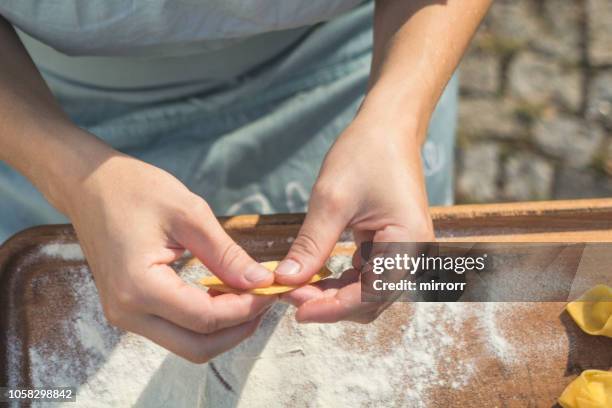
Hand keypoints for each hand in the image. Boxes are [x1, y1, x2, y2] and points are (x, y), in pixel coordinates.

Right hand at [64, 149, 276, 361]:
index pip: (206, 319)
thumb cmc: (136, 190)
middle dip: (238, 328)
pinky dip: (204, 321)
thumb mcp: (189, 214)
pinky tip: (222, 292)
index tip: (272, 288)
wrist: (90, 185)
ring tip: (248, 294)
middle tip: (264, 298)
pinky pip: (174, 330)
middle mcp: (127, 312)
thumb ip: (226, 255)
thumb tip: (261, 282)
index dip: (246, 308)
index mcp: (139, 287)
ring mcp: (124, 315)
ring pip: (187, 344)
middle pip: (198, 347)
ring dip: (223, 328)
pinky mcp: (129, 309)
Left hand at [275, 110, 434, 322]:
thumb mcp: (332, 200)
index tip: (296, 309)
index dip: (332, 309)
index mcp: (408, 244)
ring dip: (332, 295)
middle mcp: (412, 254)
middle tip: (289, 293)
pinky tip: (312, 274)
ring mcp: (403, 251)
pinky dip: (339, 280)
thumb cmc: (365, 153)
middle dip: (330, 304)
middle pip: (370, 301)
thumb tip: (285, 281)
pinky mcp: (391, 245)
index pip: (370, 296)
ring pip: (366, 292)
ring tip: (295, 285)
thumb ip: (311, 245)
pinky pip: (365, 275)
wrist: (388, 127)